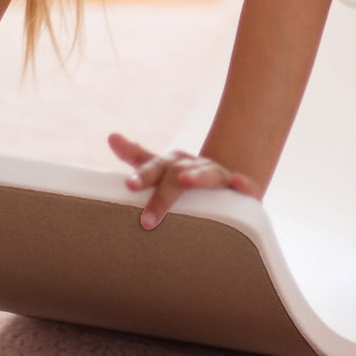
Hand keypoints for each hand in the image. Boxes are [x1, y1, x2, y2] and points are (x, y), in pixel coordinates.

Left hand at [107, 133, 259, 230]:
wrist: (224, 183)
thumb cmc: (184, 178)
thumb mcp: (161, 169)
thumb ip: (136, 156)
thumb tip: (111, 135)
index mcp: (174, 163)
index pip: (156, 166)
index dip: (144, 174)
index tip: (129, 184)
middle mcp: (195, 165)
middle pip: (177, 173)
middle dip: (163, 194)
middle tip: (148, 219)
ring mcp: (218, 175)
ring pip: (208, 174)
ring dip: (197, 177)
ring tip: (185, 181)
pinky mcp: (241, 188)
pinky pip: (244, 186)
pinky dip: (242, 184)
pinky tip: (238, 182)